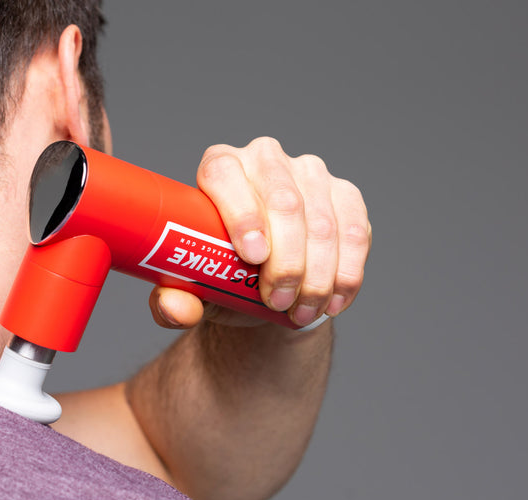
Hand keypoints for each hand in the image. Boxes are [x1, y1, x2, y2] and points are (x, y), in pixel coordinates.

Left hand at [148, 137, 370, 328]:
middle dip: (285, 260)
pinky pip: (355, 234)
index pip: (225, 174)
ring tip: (302, 312)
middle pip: (283, 202)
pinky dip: (346, 275)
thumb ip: (172, 300)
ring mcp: (310, 174)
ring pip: (322, 223)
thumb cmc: (222, 276)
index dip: (242, 214)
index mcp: (219, 167)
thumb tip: (175, 307)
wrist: (267, 286)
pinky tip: (333, 302)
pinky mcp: (345, 196)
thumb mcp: (193, 289)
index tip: (252, 258)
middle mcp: (264, 159)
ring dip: (316, 276)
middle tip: (279, 301)